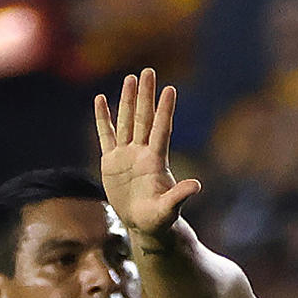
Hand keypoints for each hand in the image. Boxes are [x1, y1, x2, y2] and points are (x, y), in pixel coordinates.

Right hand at [94, 68, 200, 240]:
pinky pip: (106, 135)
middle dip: (146, 95)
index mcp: (156, 161)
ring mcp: (126, 155)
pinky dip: (102, 118)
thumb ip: (179, 196)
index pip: (161, 129)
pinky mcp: (111, 162)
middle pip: (144, 119)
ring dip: (127, 100)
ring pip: (126, 122)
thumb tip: (197, 185)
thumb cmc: (159, 219)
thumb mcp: (169, 209)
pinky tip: (100, 99)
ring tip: (130, 78)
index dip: (164, 110)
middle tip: (149, 71)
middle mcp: (142, 153)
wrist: (143, 225)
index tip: (170, 90)